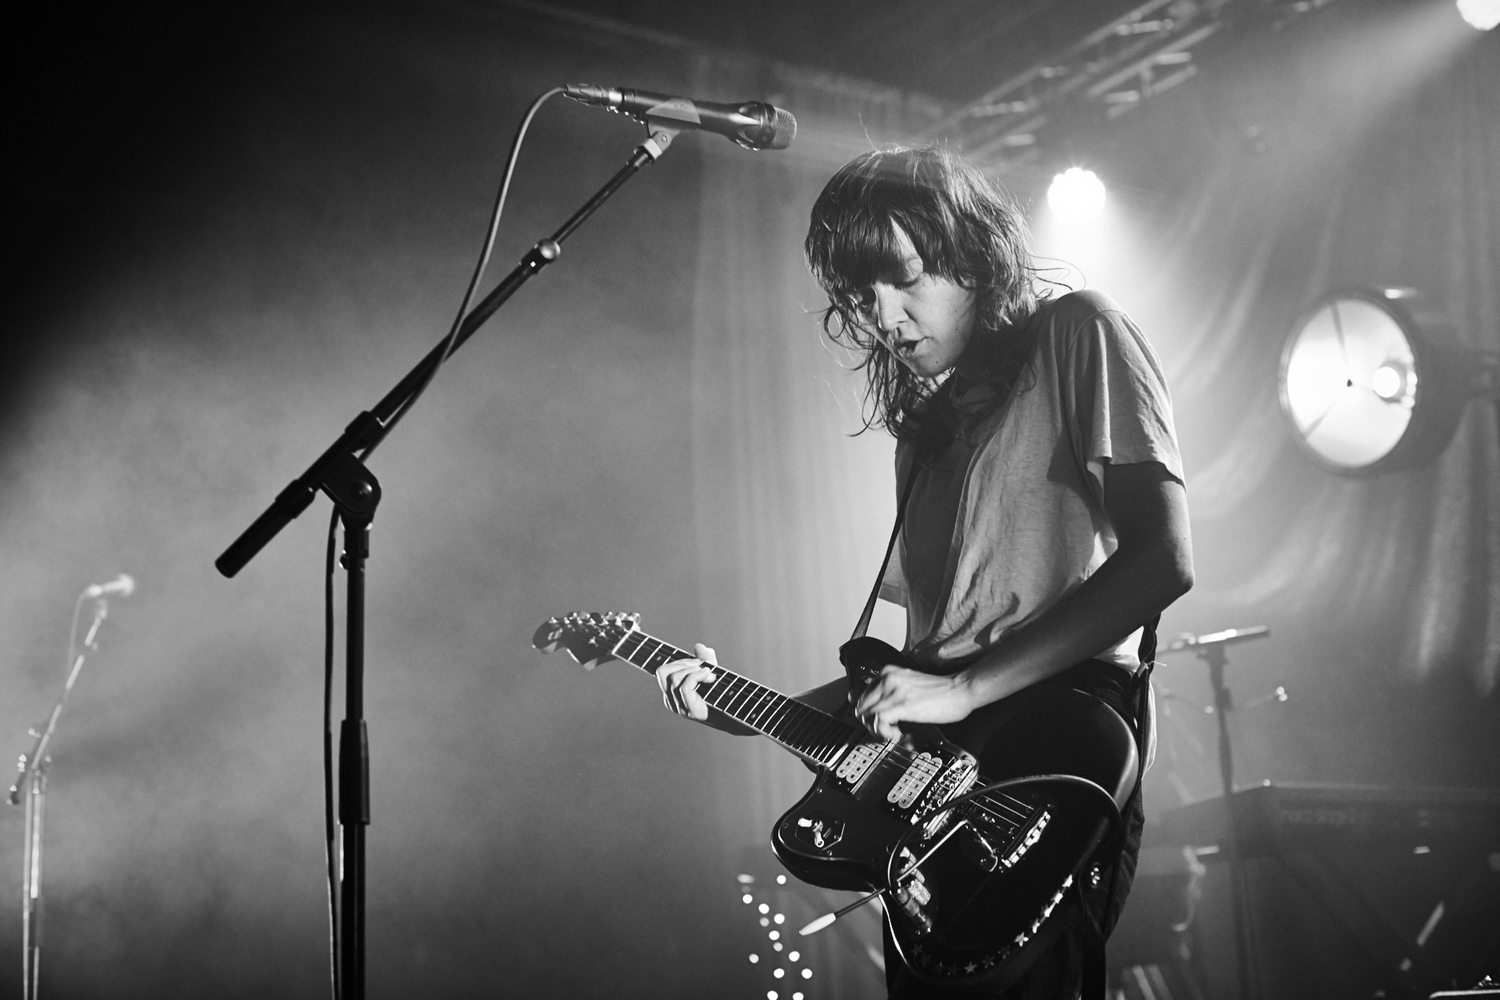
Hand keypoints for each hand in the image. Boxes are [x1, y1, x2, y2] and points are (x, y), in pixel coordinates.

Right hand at [657, 643, 720, 722]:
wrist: (737, 714)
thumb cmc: (723, 694)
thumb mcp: (712, 672)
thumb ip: (705, 658)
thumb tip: (699, 646)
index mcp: (671, 693)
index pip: (662, 671)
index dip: (679, 661)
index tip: (698, 662)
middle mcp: (672, 702)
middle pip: (663, 672)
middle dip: (684, 662)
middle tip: (704, 667)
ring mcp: (680, 708)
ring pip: (674, 678)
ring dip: (694, 670)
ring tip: (709, 674)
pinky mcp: (691, 711)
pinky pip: (685, 687)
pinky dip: (697, 676)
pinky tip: (710, 677)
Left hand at [854, 665, 972, 740]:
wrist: (960, 689)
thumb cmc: (940, 691)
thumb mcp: (908, 686)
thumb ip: (890, 693)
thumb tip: (872, 709)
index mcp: (888, 673)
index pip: (859, 695)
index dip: (865, 713)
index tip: (875, 722)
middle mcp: (888, 678)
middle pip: (859, 705)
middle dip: (867, 723)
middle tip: (883, 731)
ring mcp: (895, 690)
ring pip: (866, 714)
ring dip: (875, 730)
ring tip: (890, 733)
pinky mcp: (903, 704)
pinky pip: (878, 721)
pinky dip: (884, 732)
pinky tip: (896, 734)